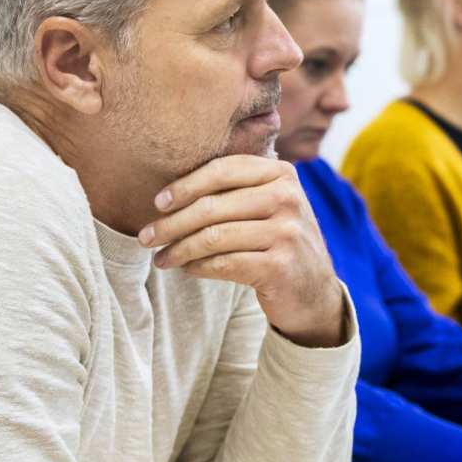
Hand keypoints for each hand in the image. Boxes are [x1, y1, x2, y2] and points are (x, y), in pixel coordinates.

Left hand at [139, 156, 345, 346]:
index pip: (224, 170)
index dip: (185, 185)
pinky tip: (187, 269)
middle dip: (172, 223)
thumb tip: (172, 189)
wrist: (315, 291)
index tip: (158, 202)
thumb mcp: (271, 205)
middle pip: (213, 206)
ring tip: (161, 258)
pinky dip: (198, 267)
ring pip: (214, 237)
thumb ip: (238, 188)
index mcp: (282, 174)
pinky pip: (225, 264)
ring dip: (179, 249)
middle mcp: (288, 199)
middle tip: (146, 237)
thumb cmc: (279, 242)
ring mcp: (287, 233)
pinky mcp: (280, 267)